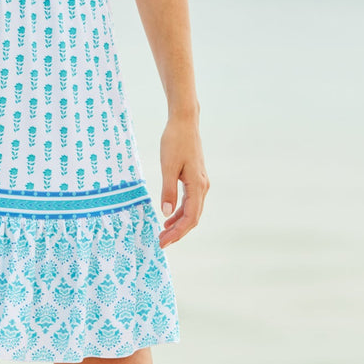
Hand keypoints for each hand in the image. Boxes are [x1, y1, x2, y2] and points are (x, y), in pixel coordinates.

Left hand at [158, 113, 208, 247]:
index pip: (190, 218)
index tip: (163, 242)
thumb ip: (168, 190)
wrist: (184, 122)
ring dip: (178, 223)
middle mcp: (202, 187)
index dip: (177, 233)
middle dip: (177, 232)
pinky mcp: (195, 177)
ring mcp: (200, 182)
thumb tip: (165, 212)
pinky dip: (180, 211)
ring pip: (192, 210)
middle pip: (192, 218)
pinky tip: (169, 215)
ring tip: (163, 232)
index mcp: (197, 186)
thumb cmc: (175, 141)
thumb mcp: (168, 166)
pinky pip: (190, 201)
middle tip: (161, 242)